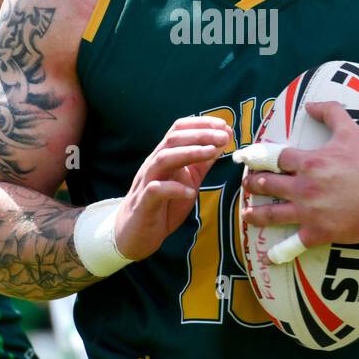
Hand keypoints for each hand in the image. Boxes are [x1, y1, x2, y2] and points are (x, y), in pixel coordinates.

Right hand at [114, 116, 231, 260]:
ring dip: (189, 152)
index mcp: (165, 157)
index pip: (178, 130)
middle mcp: (154, 165)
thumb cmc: (163, 205)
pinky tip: (191, 191)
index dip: (200, 124)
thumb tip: (221, 143)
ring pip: (163, 158)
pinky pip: (156, 190)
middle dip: (199, 135)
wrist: (135, 235)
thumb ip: (202, 163)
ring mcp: (147, 182)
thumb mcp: (188, 181)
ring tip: (211, 152)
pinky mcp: (144, 203)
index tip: (224, 125)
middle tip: (223, 136)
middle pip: (172, 140)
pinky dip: (174, 188)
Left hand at [239, 101, 358, 256]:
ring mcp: (310, 212)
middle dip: (252, 184)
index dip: (256, 157)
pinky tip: (268, 256)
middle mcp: (305, 187)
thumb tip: (310, 104)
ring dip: (255, 214)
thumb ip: (330, 112)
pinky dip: (279, 252)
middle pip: (266, 185)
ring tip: (247, 214)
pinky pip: (292, 244)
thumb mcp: (352, 131)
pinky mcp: (319, 233)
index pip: (273, 158)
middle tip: (248, 185)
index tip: (245, 159)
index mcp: (310, 162)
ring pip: (272, 214)